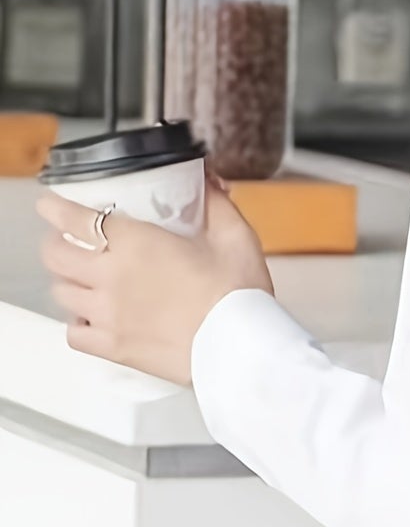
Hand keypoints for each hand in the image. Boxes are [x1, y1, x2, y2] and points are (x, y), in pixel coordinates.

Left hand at [38, 180, 272, 386]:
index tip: (51, 205)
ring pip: (60, 292)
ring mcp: (107, 315)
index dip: (55, 208)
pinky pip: (74, 333)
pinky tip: (93, 317)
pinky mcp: (114, 348)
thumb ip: (213, 202)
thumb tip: (205, 179)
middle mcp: (111, 277)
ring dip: (67, 280)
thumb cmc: (238, 294)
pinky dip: (77, 323)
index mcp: (135, 243)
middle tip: (68, 240)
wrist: (241, 347)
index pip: (73, 218)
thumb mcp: (234, 235)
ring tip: (82, 278)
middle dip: (56, 242)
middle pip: (55, 254)